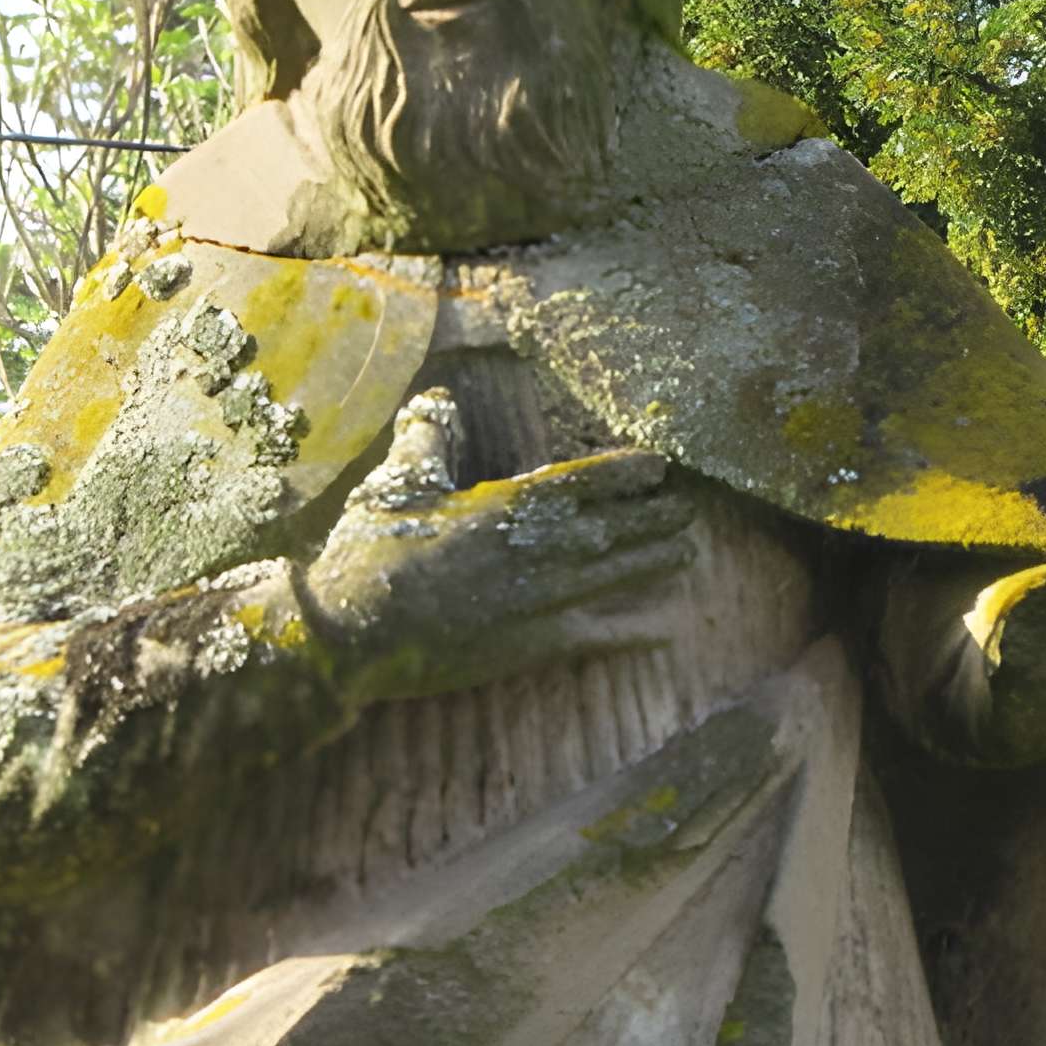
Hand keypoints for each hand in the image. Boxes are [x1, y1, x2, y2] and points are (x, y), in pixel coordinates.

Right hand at [293, 390, 696, 704]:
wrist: (354, 630)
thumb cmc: (371, 551)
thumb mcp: (396, 483)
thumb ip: (426, 439)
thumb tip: (435, 398)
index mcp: (507, 504)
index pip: (583, 481)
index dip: (625, 472)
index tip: (660, 465)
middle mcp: (537, 549)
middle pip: (613, 528)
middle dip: (654, 517)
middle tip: (691, 510)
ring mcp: (539, 601)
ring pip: (614, 577)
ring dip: (654, 564)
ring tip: (689, 553)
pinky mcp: (530, 648)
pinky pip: (597, 637)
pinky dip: (633, 633)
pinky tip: (665, 631)